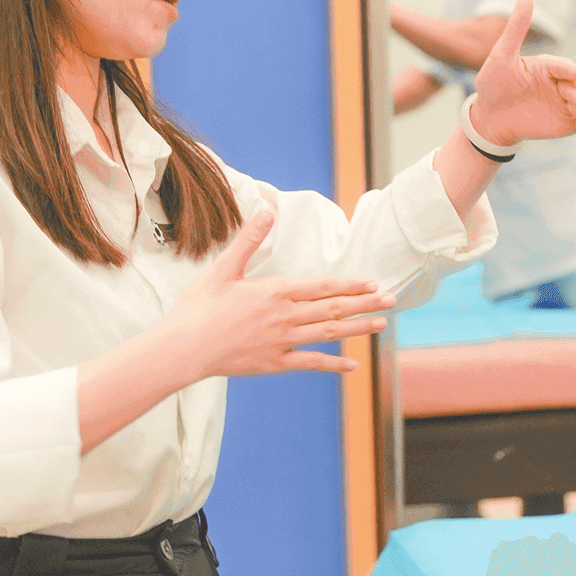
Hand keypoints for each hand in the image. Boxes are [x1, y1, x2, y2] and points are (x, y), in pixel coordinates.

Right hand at [166, 208, 387, 380]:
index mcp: (275, 292)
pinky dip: (333, 364)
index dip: (350, 284)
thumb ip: (249, 239)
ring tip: (381, 324)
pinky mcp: (274, 363)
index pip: (323, 286)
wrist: (183, 348)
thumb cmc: (199, 306)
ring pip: (328, 335)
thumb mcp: (224, 267)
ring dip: (357, 329)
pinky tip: (353, 365)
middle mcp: (285, 317)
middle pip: (333, 309)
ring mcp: (282, 342)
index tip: (374, 283)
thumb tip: (266, 209)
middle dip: (365, 304)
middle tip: (393, 300)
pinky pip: (310, 363)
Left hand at [469, 0, 575, 146]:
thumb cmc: (493, 83)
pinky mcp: (568, 124)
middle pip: (575, 88)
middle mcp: (560, 84)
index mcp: (548, 67)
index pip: (561, 67)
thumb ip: (517, 28)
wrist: (489, 117)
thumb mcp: (502, 55)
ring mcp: (566, 105)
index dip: (568, 71)